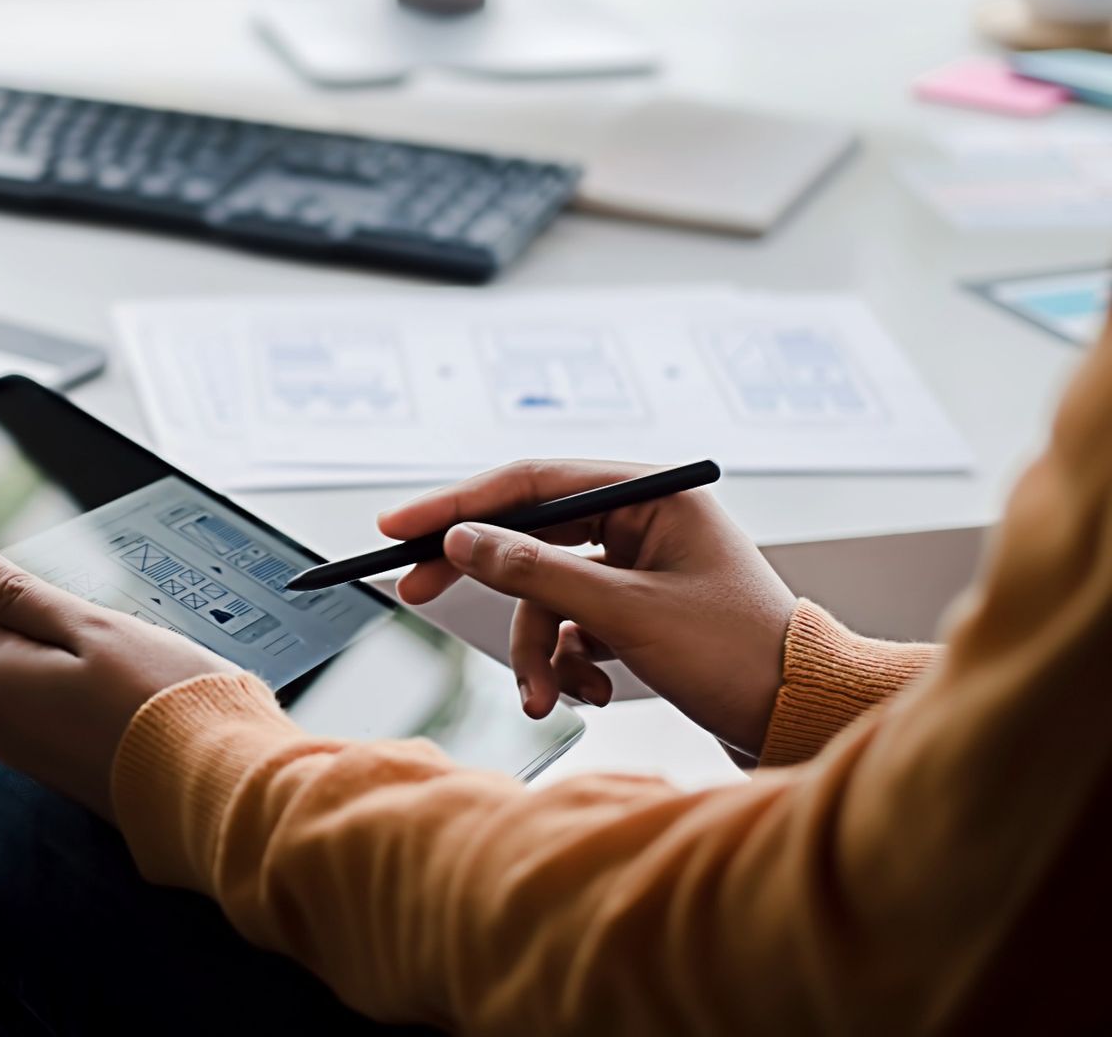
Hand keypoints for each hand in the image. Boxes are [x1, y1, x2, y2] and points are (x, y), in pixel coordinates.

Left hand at [0, 537, 237, 820]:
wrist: (218, 782)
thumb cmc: (163, 700)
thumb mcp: (92, 626)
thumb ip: (20, 592)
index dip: (32, 593)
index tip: (79, 602)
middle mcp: (1, 725)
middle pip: (12, 648)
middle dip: (58, 632)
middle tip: (119, 642)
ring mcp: (32, 757)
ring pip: (41, 682)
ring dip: (78, 668)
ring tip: (133, 677)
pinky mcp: (64, 777)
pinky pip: (63, 718)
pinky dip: (92, 702)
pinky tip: (134, 705)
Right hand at [380, 460, 795, 755]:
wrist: (805, 721)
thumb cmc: (740, 656)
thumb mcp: (627, 613)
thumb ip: (537, 572)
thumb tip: (462, 541)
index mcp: (652, 494)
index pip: (532, 482)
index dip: (458, 504)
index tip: (398, 528)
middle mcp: (643, 520)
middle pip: (530, 536)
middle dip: (484, 581)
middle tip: (415, 594)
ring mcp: (639, 567)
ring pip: (547, 595)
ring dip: (538, 649)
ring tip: (548, 697)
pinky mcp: (638, 611)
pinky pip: (572, 625)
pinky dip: (569, 661)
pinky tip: (590, 691)